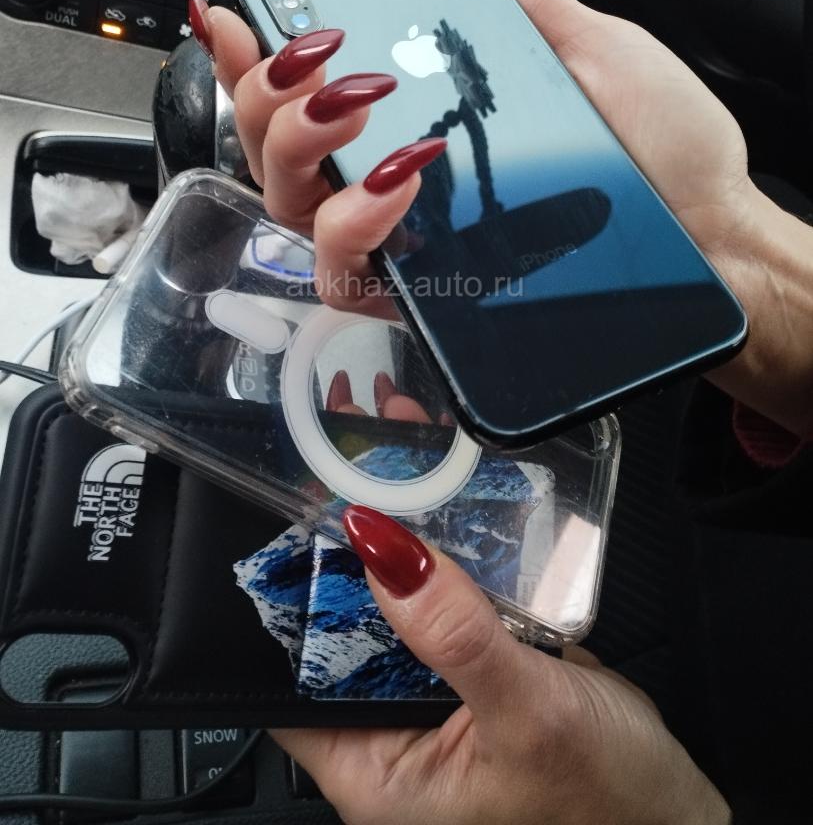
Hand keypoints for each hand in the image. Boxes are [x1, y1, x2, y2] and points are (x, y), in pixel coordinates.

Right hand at [192, 0, 812, 433]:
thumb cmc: (661, 153)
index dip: (254, 60)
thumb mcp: (595, 52)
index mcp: (419, 128)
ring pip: (291, 212)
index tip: (239, 19)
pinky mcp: (421, 298)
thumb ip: (527, 8)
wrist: (706, 231)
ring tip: (356, 105)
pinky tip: (399, 176)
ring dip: (299, 146)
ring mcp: (405, 244)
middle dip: (265, 96)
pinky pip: (345, 275)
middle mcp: (395, 189)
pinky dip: (353, 220)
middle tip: (318, 63)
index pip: (310, 97)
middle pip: (274, 152)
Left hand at [270, 506, 729, 824]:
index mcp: (374, 774)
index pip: (286, 680)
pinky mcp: (466, 673)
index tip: (301, 517)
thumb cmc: (609, 803)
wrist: (678, 814)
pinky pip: (436, 608)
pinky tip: (440, 508)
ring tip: (391, 465)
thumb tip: (381, 548)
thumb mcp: (529, 715)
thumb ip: (455, 635)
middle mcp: (389, 739)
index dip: (286, 597)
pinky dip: (440, 562)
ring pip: (390, 611)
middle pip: (337, 631)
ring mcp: (428, 703)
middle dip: (346, 552)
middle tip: (353, 466)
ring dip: (394, 547)